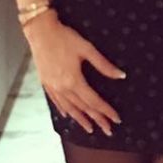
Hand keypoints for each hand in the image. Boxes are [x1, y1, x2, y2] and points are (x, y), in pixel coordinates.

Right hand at [25, 12, 126, 135]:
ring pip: (69, 108)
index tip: (116, 119)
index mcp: (74, 81)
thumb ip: (104, 65)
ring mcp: (52, 87)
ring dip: (81, 119)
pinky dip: (64, 110)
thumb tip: (121, 76)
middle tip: (108, 130)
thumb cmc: (65, 38)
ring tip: (90, 129)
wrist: (41, 32)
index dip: (106, 111)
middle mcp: (62, 88)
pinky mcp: (46, 83)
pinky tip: (68, 116)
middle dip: (97, 119)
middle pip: (83, 108)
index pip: (94, 101)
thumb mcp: (87, 49)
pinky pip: (56, 102)